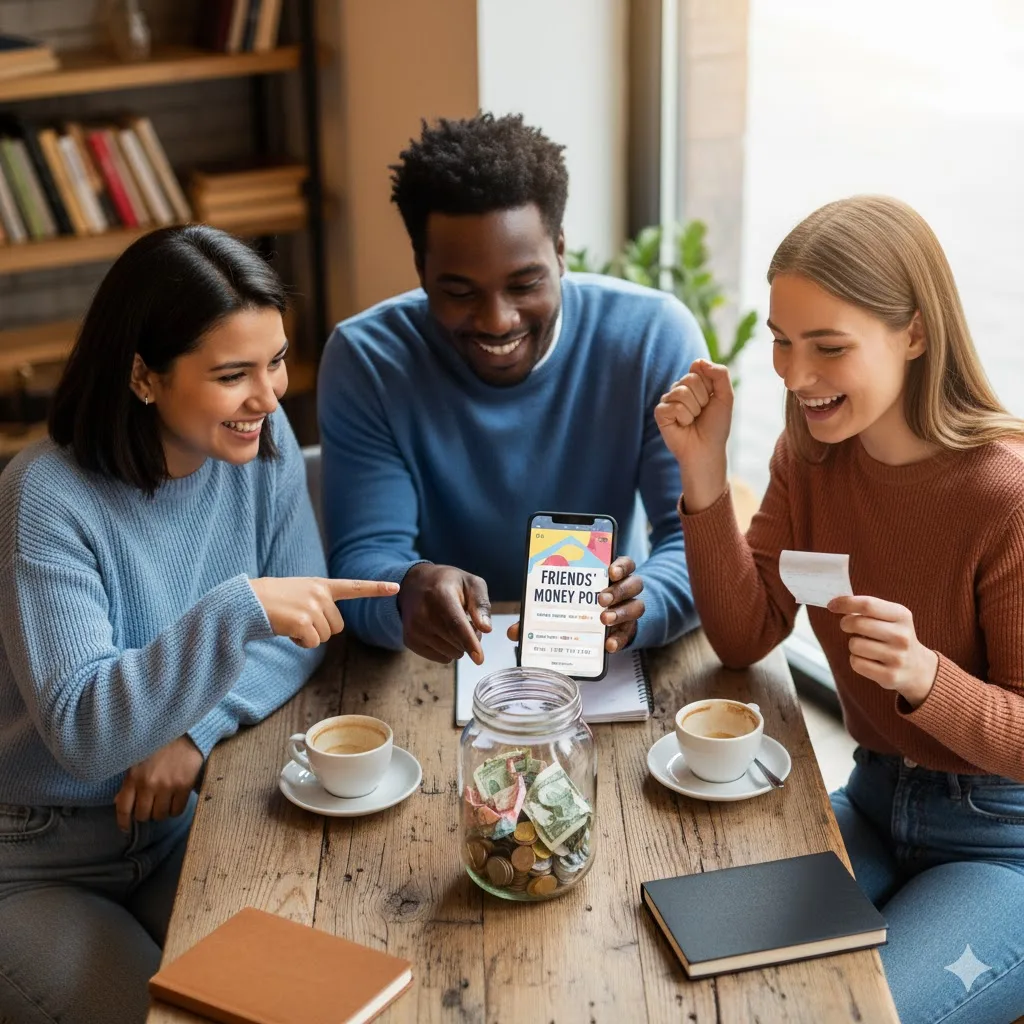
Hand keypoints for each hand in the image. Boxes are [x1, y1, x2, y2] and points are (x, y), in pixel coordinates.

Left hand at [114, 736, 203, 831]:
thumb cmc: (160, 747)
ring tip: (164, 802)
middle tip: (151, 806)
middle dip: (146, 813)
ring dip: (161, 812)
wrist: (186, 733)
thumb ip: (128, 782)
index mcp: (133, 777)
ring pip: (160, 815)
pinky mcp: (184, 786)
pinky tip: (175, 801)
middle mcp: (148, 784)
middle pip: (143, 815)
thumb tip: (118, 801)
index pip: (123, 808)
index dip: (124, 822)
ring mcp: (167, 786)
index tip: (126, 827)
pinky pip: (177, 810)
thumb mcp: (138, 761)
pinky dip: (175, 809)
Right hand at [249, 577, 398, 647]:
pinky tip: (287, 631)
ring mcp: (313, 607)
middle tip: (298, 621)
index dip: (376, 588)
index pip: (354, 586)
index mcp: (321, 585)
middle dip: (321, 630)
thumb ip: (318, 603)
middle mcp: (320, 594)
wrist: (247, 601)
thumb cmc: (271, 600)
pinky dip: (301, 643)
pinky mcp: (304, 622)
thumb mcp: (299, 594)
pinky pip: (313, 644)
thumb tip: (329, 628)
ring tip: (290, 623)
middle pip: (337, 627)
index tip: (396, 587)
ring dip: (309, 637)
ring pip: (326, 637)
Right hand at [398, 564, 490, 664]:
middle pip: (456, 642)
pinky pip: (441, 658)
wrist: (415, 584)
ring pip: (450, 653)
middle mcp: (422, 614)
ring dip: (459, 645)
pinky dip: (448, 650)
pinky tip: (443, 632)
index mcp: (439, 595)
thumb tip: (486, 629)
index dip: (469, 642)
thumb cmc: (449, 584)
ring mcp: (413, 629)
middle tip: (470, 622)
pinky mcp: (410, 641)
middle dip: (471, 639)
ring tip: (455, 626)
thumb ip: (481, 604)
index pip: (455, 624)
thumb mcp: (471, 583)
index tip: (479, 659)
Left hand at [507, 556, 643, 652]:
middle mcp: (625, 590)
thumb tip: (514, 631)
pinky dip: (619, 638)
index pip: (624, 563)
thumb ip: (540, 612)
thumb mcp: (562, 603)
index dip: (620, 564)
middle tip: (600, 598)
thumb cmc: (579, 606)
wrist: (603, 623)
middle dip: (618, 590)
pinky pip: (629, 633)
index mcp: (610, 575)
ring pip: (637, 606)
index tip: (610, 569)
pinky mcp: (629, 629)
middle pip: (633, 583)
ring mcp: (629, 609)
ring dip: (621, 612)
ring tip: (604, 619)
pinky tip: (608, 645)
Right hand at [655, 359, 733, 463]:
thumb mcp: (726, 397)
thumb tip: (699, 362)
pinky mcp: (660, 413)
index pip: (698, 367)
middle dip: (703, 398)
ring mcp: (668, 400)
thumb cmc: (716, 425)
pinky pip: (673, 407)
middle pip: (690, 379)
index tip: (711, 400)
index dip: (709, 384)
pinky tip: (682, 425)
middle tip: (702, 413)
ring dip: (693, 410)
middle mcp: (679, 388)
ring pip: (682, 393)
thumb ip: (720, 374)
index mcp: (694, 382)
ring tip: (693, 420)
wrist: (707, 449)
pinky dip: (683, 418)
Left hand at [828, 595, 938, 706]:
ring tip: (866, 646)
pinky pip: (856, 663)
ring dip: (853, 645)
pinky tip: (869, 660)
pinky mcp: (890, 676)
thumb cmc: (894, 636)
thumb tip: (836, 603)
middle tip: (848, 626)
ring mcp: (897, 658)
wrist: (918, 669)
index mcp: (902, 615)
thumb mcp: (891, 617)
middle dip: (846, 624)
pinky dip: (856, 660)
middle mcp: (902, 636)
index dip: (845, 603)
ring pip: (854, 645)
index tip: (832, 605)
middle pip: (857, 623)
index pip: (867, 604)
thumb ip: (868, 608)